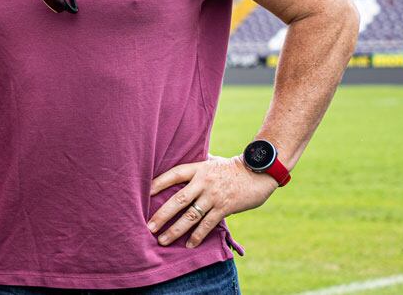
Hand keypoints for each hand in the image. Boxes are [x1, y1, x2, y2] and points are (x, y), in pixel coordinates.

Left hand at [147, 155, 277, 248]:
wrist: (259, 173)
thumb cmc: (232, 167)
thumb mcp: (212, 160)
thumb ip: (197, 164)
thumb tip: (179, 158)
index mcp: (198, 168)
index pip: (173, 175)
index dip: (157, 183)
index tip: (143, 192)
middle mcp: (203, 182)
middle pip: (178, 199)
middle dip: (162, 214)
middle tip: (148, 227)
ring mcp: (214, 196)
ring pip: (191, 216)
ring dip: (175, 230)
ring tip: (162, 240)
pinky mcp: (225, 208)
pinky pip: (208, 224)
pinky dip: (197, 236)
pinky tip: (189, 245)